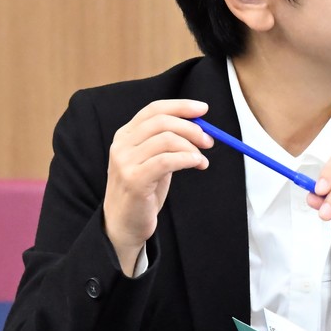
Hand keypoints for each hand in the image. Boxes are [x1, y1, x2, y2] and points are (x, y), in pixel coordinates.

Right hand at [103, 99, 212, 273]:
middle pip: (162, 122)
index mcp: (125, 135)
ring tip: (202, 161)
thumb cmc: (143, 191)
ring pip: (167, 140)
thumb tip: (200, 127)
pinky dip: (187, 159)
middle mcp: (122, 145)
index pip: (154, 109)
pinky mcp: (134, 180)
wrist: (123, 224)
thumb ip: (168, 143)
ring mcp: (125, 162)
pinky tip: (197, 164)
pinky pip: (167, 161)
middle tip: (209, 141)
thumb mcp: (154, 161)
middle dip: (191, 128)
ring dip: (192, 148)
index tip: (203, 109)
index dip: (180, 106)